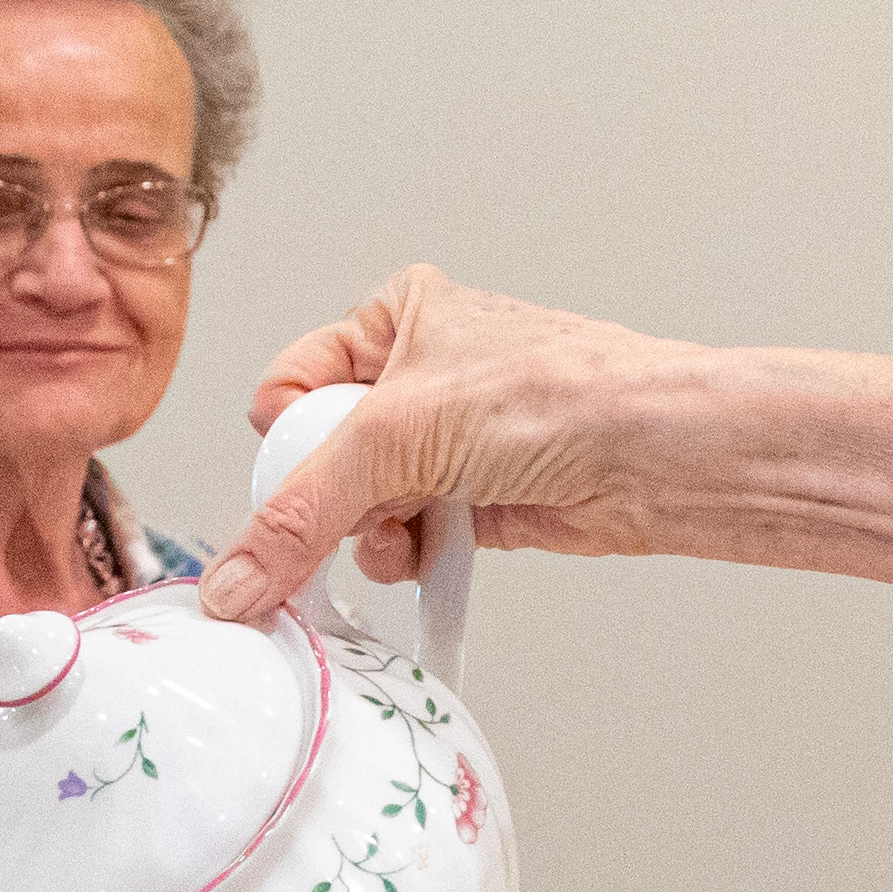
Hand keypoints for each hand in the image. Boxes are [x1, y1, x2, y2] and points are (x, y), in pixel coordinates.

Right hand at [196, 268, 703, 617]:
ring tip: (402, 528)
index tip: (290, 479)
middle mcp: (421, 376)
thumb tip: (238, 575)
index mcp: (396, 316)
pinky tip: (427, 553)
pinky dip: (409, 554)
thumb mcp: (396, 434)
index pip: (291, 384)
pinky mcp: (477, 502)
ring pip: (363, 505)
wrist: (654, 455)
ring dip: (371, 532)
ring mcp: (451, 443)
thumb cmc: (561, 394)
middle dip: (331, 496)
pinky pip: (408, 538)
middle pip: (322, 454)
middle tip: (349, 511)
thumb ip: (300, 510)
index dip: (285, 440)